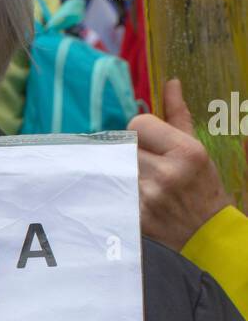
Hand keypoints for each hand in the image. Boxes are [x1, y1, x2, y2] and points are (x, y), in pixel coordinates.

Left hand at [129, 79, 231, 248]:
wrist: (207, 238)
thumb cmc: (203, 189)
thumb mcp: (198, 150)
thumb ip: (179, 116)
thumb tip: (171, 83)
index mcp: (186, 152)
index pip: (138, 124)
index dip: (141, 133)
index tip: (152, 145)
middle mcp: (166, 174)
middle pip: (123, 145)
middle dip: (131, 152)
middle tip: (148, 166)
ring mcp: (148, 198)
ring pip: (115, 168)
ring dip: (123, 172)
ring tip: (144, 184)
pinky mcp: (135, 218)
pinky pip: (113, 191)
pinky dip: (118, 191)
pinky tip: (136, 200)